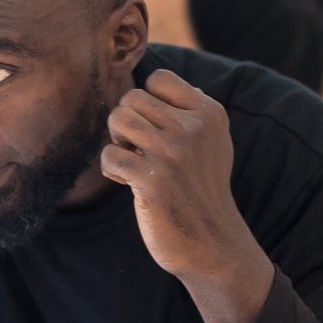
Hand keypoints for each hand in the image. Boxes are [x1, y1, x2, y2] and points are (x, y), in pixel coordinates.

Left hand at [102, 70, 272, 294]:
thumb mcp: (213, 144)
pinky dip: (112, 168)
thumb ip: (192, 111)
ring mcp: (172, 153)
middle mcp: (192, 129)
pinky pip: (109, 154)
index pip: (159, 79)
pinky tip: (127, 182)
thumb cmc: (204, 190)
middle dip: (127, 123)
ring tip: (132, 161)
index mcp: (209, 114)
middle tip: (139, 150)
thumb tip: (161, 80)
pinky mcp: (151, 180)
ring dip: (117, 141)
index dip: (148, 101)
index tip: (156, 128)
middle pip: (132, 99)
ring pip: (117, 118)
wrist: (213, 244)